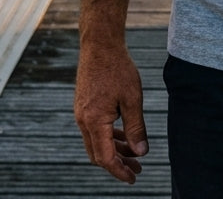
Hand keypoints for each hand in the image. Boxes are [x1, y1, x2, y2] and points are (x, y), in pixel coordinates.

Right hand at [75, 42, 149, 182]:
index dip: (119, 171)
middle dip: (118, 163)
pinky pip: (94, 130)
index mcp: (94, 121)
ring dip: (114, 150)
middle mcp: (83, 120)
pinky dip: (109, 136)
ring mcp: (81, 113)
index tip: (134, 178)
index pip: (105, 158)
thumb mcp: (132, 98)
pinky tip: (123, 135)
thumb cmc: (118, 68)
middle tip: (138, 168)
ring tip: (135, 153)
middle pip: (98, 154)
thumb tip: (141, 152)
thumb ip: (136, 127)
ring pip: (96, 142)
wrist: (100, 44)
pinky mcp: (84, 106)